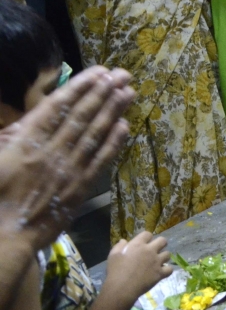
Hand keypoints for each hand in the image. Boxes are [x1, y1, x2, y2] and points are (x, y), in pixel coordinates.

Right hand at [0, 67, 133, 253]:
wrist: (3, 237)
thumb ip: (13, 137)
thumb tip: (31, 119)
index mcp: (25, 142)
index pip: (58, 107)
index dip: (80, 87)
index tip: (98, 72)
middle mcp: (50, 151)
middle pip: (82, 115)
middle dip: (103, 92)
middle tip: (122, 74)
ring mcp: (67, 170)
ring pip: (94, 134)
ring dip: (113, 111)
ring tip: (128, 92)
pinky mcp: (79, 188)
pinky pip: (100, 161)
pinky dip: (113, 142)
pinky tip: (124, 126)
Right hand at [105, 231, 171, 305]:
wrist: (121, 288)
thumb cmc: (115, 271)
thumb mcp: (113, 256)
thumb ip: (119, 246)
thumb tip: (124, 240)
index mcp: (138, 245)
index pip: (148, 234)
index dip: (147, 238)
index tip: (144, 243)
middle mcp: (150, 251)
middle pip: (163, 241)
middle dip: (160, 244)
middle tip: (155, 250)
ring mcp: (157, 262)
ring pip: (167, 254)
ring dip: (163, 257)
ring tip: (157, 262)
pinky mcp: (160, 273)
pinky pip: (170, 268)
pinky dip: (166, 270)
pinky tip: (161, 271)